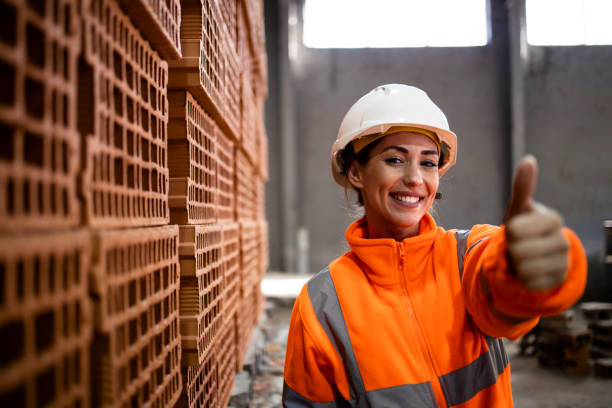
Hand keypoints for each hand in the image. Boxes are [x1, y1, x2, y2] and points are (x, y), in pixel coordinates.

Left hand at [504, 155, 569, 290]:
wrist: (530, 254)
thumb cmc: (522, 227)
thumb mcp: (518, 208)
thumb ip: (523, 187)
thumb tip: (528, 160)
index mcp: (553, 219)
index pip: (516, 230)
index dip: (510, 232)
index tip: (516, 230)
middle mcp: (563, 240)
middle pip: (519, 250)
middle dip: (512, 249)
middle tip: (519, 246)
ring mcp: (563, 262)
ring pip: (525, 268)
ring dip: (517, 264)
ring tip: (523, 257)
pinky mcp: (558, 280)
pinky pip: (530, 283)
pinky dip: (523, 278)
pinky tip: (529, 270)